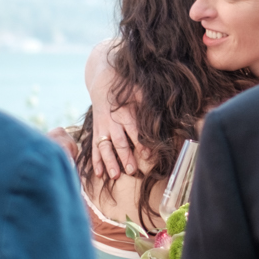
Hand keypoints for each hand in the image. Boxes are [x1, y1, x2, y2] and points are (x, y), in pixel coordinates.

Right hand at [83, 41, 149, 179]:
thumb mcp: (138, 92)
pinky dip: (96, 161)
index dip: (141, 143)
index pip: (134, 131)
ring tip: (114, 175)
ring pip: (105, 148)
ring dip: (109, 162)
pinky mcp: (96, 133)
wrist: (102, 82)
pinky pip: (94, 149)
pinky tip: (99, 174)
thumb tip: (165, 111)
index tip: (147, 155)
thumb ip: (148, 103)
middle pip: (119, 142)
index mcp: (125, 114)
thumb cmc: (126, 89)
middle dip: (125, 157)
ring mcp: (102, 129)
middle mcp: (113, 123)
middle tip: (131, 170)